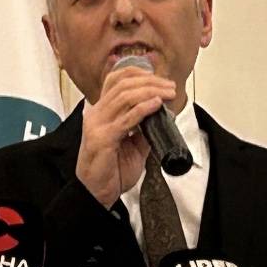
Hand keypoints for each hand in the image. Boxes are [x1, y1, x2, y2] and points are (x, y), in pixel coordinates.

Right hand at [76, 66, 176, 206]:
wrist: (96, 194)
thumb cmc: (111, 171)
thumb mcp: (133, 146)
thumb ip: (144, 129)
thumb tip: (163, 115)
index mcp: (101, 112)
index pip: (114, 80)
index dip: (137, 72)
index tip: (159, 77)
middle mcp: (96, 114)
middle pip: (122, 84)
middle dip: (150, 81)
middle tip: (170, 86)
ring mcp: (97, 125)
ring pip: (124, 96)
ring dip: (150, 91)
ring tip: (168, 94)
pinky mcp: (102, 138)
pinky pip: (126, 119)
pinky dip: (143, 109)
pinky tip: (156, 104)